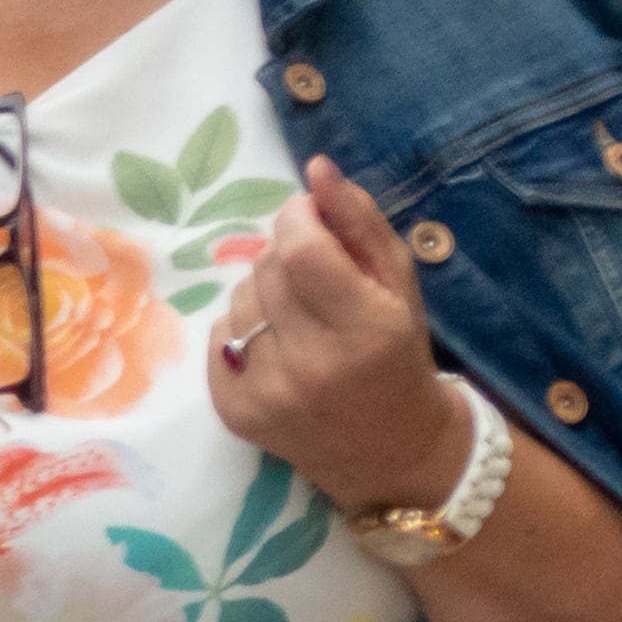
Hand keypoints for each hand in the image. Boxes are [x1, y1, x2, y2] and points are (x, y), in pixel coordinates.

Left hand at [205, 158, 461, 508]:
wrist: (391, 452)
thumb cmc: (401, 355)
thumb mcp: (399, 283)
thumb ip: (359, 221)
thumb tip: (316, 169)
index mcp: (363, 328)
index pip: (300, 247)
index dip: (298, 217)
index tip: (311, 216)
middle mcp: (310, 365)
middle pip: (268, 267)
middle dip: (288, 253)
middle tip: (317, 275)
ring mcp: (267, 394)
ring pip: (241, 298)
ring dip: (266, 293)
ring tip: (300, 317)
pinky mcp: (235, 413)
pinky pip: (220, 335)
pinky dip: (244, 329)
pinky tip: (278, 347)